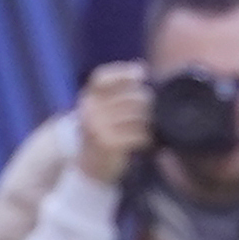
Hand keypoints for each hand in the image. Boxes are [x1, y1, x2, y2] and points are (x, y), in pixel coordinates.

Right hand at [72, 61, 153, 185]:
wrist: (87, 168)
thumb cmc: (101, 135)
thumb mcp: (100, 110)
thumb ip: (115, 94)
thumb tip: (142, 71)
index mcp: (87, 99)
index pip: (102, 78)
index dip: (122, 73)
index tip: (141, 73)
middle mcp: (90, 110)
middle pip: (130, 98)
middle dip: (147, 104)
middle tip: (151, 113)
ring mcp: (98, 127)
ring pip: (138, 117)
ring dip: (148, 123)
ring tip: (148, 129)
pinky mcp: (108, 144)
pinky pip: (138, 135)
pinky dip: (146, 138)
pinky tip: (145, 142)